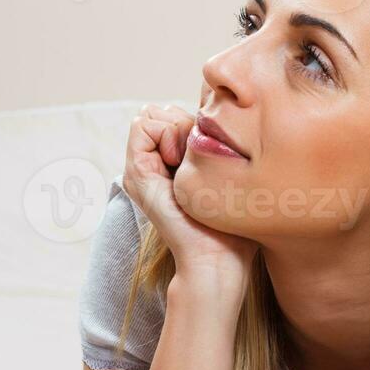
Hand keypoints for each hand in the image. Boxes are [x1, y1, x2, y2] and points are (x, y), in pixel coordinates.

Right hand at [123, 103, 258, 282]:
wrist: (218, 259)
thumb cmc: (233, 225)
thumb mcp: (228, 176)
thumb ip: (218, 149)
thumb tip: (218, 122)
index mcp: (171, 166)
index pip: (172, 113)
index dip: (193, 121)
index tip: (212, 151)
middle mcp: (152, 166)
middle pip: (159, 110)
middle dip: (183, 121)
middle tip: (199, 156)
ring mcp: (141, 170)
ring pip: (148, 115)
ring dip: (175, 127)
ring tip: (189, 161)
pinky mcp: (136, 174)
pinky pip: (141, 125)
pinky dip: (166, 133)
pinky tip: (180, 162)